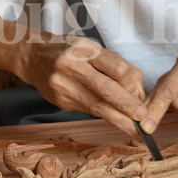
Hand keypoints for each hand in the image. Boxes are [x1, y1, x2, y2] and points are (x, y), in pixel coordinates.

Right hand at [20, 37, 148, 135]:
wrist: (34, 57)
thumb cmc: (70, 51)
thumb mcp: (92, 49)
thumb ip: (116, 66)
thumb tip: (137, 92)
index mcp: (84, 48)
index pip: (116, 67)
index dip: (132, 85)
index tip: (143, 98)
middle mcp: (72, 65)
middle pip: (106, 88)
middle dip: (126, 106)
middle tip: (142, 118)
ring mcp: (63, 84)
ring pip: (96, 105)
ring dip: (117, 119)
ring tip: (133, 129)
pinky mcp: (60, 100)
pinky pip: (87, 110)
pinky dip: (104, 115)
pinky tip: (116, 121)